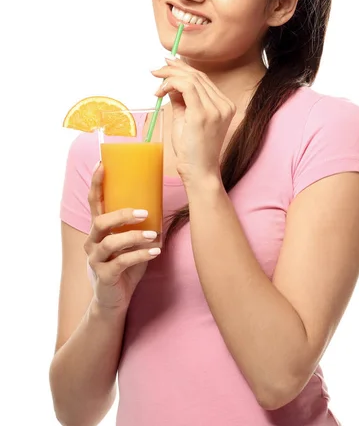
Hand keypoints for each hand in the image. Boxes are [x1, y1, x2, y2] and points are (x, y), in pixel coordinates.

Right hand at [84, 164, 160, 312]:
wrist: (114, 300)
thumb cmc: (124, 264)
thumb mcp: (130, 241)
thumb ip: (138, 225)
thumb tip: (160, 203)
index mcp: (98, 229)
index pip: (94, 202)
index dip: (96, 183)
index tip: (102, 163)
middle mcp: (92, 242)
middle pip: (100, 222)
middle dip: (122, 214)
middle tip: (144, 212)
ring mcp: (96, 260)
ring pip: (111, 243)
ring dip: (134, 237)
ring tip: (154, 235)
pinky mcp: (104, 276)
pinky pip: (122, 263)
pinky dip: (141, 255)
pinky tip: (155, 252)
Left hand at [152, 58, 235, 184]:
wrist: (199, 171)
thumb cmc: (193, 150)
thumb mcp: (186, 119)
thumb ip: (181, 100)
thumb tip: (171, 84)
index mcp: (224, 105)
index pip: (203, 80)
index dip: (184, 69)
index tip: (168, 66)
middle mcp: (223, 105)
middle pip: (198, 76)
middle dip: (175, 68)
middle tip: (157, 69)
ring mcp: (216, 109)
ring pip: (191, 79)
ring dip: (170, 76)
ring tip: (156, 80)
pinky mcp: (203, 114)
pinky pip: (186, 87)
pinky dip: (171, 83)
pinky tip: (160, 90)